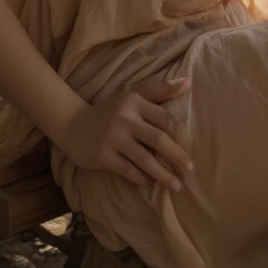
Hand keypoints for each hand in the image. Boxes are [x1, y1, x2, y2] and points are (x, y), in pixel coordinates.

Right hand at [60, 77, 193, 190]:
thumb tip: (188, 82)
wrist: (74, 125)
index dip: (181, 136)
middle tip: (190, 170)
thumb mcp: (133, 96)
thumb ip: (160, 90)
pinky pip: (128, 170)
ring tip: (177, 186)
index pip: (165, 118)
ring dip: (163, 174)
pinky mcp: (103, 156)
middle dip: (177, 156)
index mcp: (135, 102)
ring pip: (145, 159)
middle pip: (158, 139)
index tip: (192, 150)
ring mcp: (113, 138)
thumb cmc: (111, 111)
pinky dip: (142, 179)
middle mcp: (125, 118)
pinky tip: (152, 184)